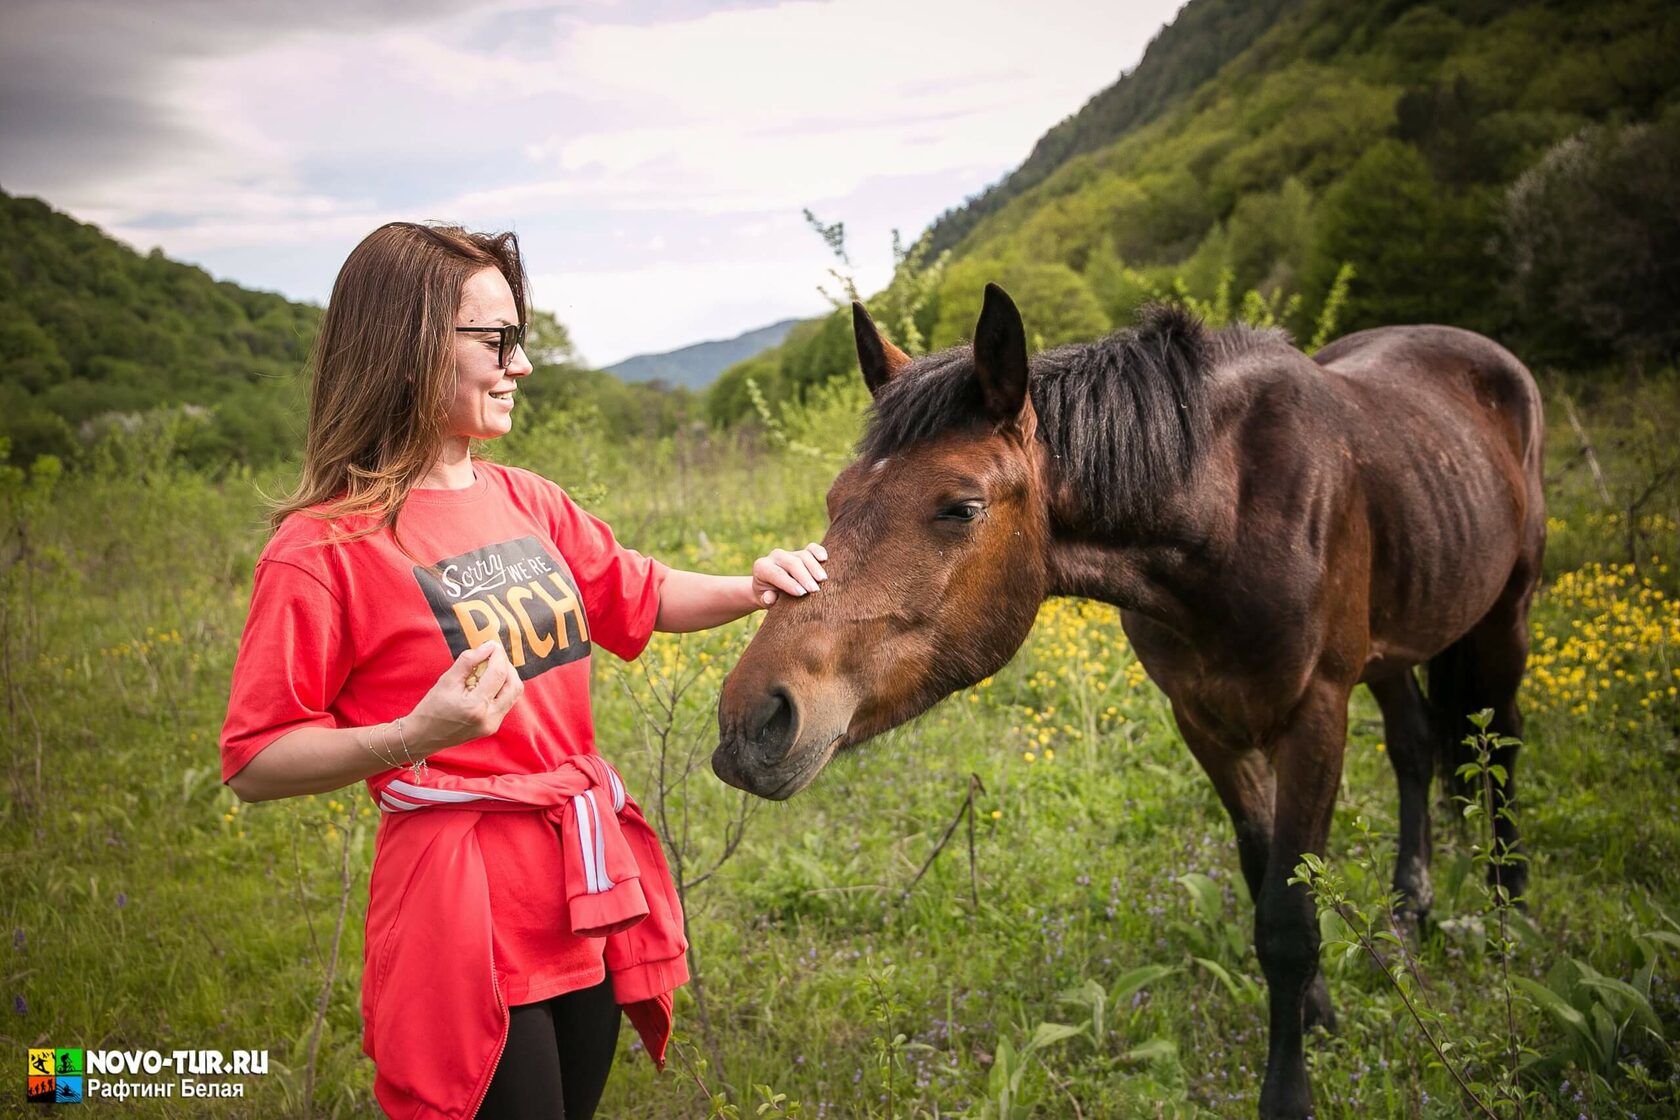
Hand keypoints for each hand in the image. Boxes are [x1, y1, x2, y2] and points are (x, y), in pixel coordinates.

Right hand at [406, 640, 523, 752]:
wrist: (423, 736)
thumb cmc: (431, 708)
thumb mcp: (447, 680)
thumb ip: (468, 661)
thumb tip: (488, 646)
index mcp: (476, 706)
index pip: (498, 674)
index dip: (498, 656)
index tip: (493, 645)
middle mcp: (489, 717)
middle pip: (513, 684)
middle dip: (506, 666)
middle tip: (493, 656)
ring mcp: (493, 724)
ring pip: (513, 694)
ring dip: (506, 677)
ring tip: (489, 669)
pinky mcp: (493, 726)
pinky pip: (506, 702)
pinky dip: (501, 689)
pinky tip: (487, 683)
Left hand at [751, 543, 828, 606]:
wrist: (771, 589)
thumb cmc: (770, 597)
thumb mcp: (764, 601)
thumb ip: (766, 599)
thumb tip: (770, 597)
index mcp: (762, 567)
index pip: (777, 574)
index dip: (789, 583)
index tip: (802, 593)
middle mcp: (775, 556)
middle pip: (792, 563)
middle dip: (804, 576)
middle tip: (814, 590)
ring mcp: (790, 552)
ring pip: (804, 555)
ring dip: (814, 568)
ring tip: (822, 580)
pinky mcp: (802, 552)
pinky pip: (811, 548)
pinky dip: (818, 551)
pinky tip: (824, 558)